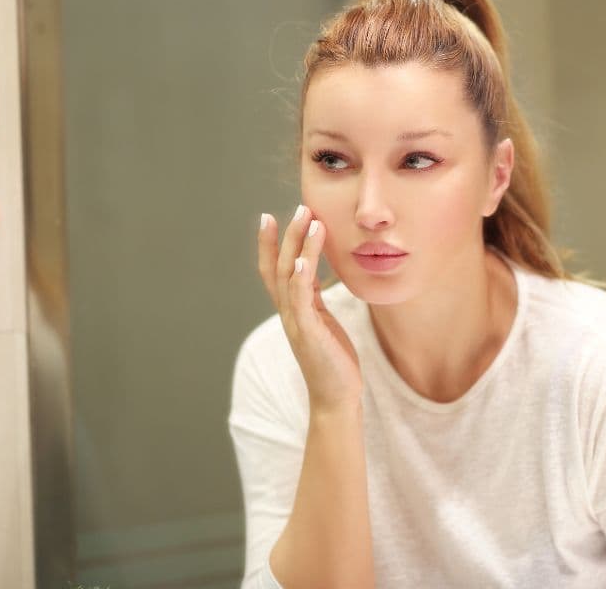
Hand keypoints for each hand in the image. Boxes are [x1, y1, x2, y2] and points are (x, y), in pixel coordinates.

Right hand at [258, 205, 361, 412]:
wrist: (336, 399)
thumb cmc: (334, 363)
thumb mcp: (324, 324)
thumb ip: (315, 301)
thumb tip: (315, 279)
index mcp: (293, 310)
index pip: (274, 270)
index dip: (270, 244)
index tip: (269, 217)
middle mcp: (289, 313)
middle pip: (279, 266)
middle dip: (287, 235)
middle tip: (298, 207)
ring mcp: (296, 322)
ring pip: (290, 276)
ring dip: (298, 245)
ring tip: (309, 219)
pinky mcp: (308, 332)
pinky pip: (301, 300)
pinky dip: (300, 277)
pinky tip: (304, 258)